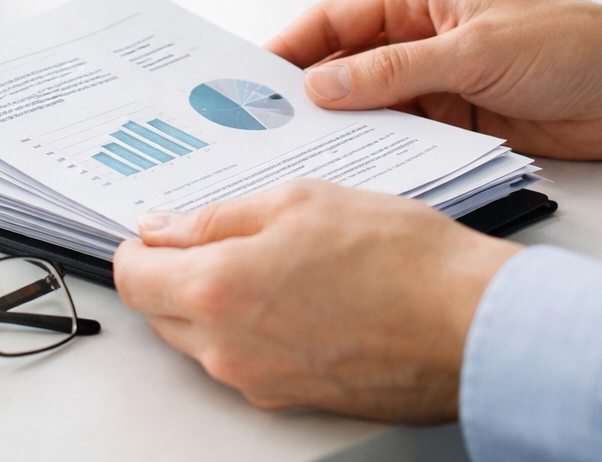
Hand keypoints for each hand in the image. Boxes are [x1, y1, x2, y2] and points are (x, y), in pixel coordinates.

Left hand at [114, 180, 518, 422]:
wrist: (470, 324)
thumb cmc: (400, 257)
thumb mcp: (298, 201)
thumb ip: (218, 217)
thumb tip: (164, 228)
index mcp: (217, 291)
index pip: (131, 277)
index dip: (137, 246)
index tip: (156, 229)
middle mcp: (227, 349)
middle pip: (160, 312)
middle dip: (173, 273)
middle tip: (218, 235)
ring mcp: (260, 382)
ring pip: (201, 339)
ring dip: (214, 301)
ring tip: (274, 259)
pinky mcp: (293, 399)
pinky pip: (246, 361)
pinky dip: (254, 328)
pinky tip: (300, 293)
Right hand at [265, 0, 601, 159]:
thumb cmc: (570, 46)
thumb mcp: (475, 52)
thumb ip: (395, 71)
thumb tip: (321, 87)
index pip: (337, 19)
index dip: (291, 46)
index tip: (252, 79)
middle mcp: (421, 36)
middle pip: (345, 64)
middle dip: (308, 93)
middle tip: (263, 128)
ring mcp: (437, 81)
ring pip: (371, 105)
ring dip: (344, 127)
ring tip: (299, 157)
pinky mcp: (457, 121)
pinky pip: (404, 135)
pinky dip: (381, 152)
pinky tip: (356, 173)